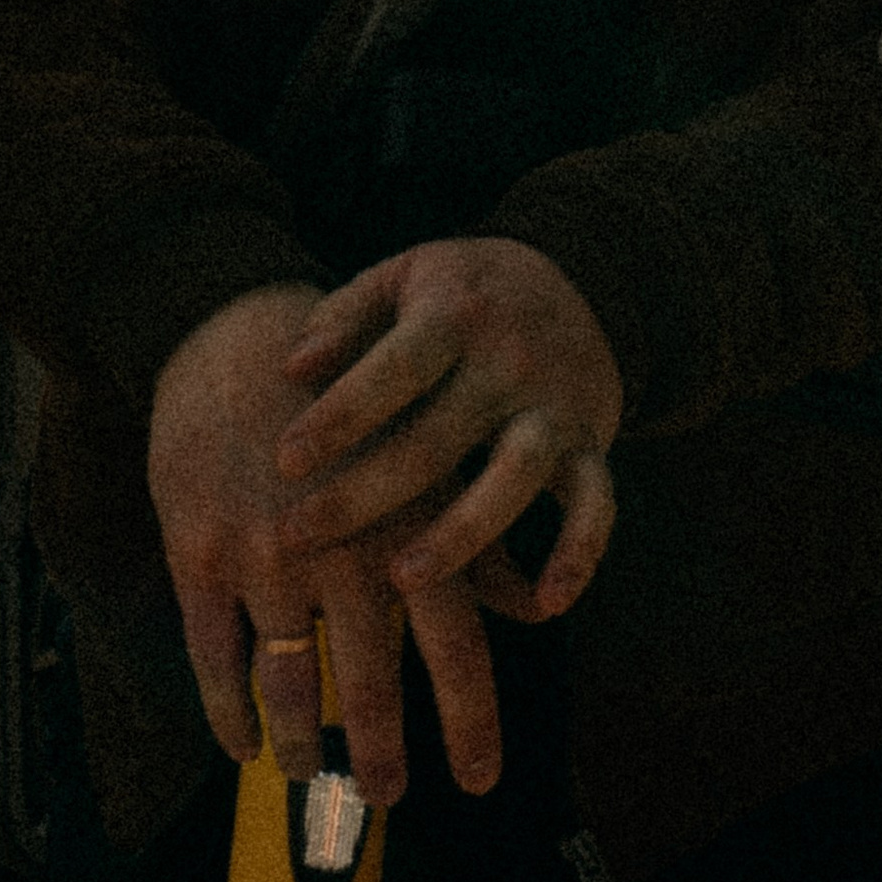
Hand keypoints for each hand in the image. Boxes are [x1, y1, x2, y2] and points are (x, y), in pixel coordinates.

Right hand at [149, 285, 502, 803]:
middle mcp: (345, 545)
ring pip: (291, 681)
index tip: (480, 780)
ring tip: (305, 775)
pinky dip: (229, 713)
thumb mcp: (422, 449)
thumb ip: (473, 535)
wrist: (232, 333)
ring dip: (299, 743)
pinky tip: (242, 744)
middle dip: (380, 753)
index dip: (470, 720)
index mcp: (410, 520)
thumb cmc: (347, 397)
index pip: (456, 642)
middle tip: (386, 798)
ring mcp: (267, 555)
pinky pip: (216, 659)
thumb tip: (529, 604)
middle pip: (372, 679)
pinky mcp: (199, 555)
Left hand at [274, 239, 622, 619]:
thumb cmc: (462, 292)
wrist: (583, 278)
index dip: (342, 415)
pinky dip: (579, 554)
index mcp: (456, 317)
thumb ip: (344, 315)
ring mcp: (554, 407)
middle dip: (364, 493)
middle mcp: (509, 363)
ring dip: (462, 532)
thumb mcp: (404, 276)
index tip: (284, 460)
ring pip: (516, 474)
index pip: (396, 368)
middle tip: (296, 535)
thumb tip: (292, 370)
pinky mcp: (591, 444)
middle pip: (438, 437)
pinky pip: (597, 504)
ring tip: (402, 579)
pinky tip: (544, 605)